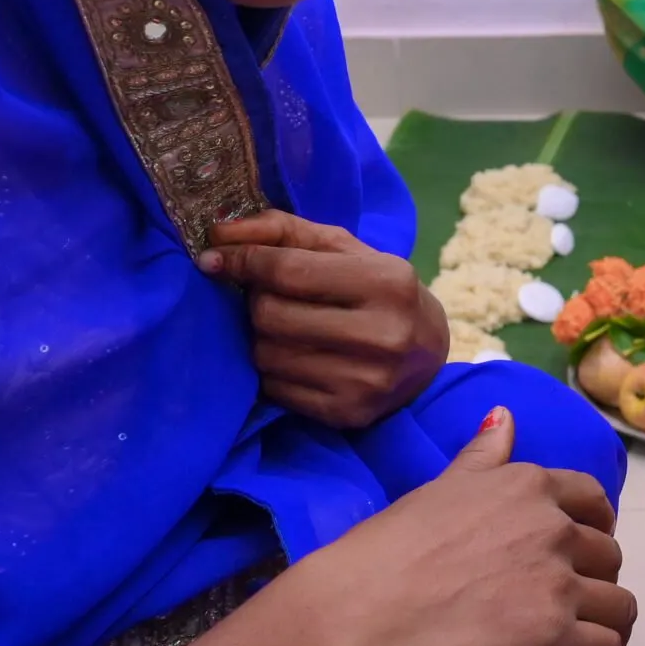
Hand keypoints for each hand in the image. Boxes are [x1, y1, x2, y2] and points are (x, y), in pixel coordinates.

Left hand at [202, 210, 448, 428]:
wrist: (429, 356)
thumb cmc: (381, 292)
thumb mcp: (346, 250)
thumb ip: (285, 232)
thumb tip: (219, 233)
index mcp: (386, 281)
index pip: (289, 270)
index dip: (243, 261)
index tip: (215, 259)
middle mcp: (381, 334)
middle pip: (270, 315)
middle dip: (256, 301)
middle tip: (267, 296)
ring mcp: (365, 380)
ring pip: (266, 354)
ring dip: (261, 337)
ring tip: (284, 328)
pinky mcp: (348, 413)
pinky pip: (274, 389)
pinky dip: (271, 370)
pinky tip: (293, 358)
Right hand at [284, 406, 636, 645]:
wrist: (363, 605)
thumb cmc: (393, 544)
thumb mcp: (442, 485)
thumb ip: (483, 453)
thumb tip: (504, 415)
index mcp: (531, 486)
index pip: (595, 500)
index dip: (595, 525)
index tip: (581, 547)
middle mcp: (555, 529)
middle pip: (610, 554)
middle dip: (596, 575)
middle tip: (571, 596)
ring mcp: (558, 583)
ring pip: (620, 603)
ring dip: (608, 619)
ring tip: (588, 633)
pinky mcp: (553, 637)